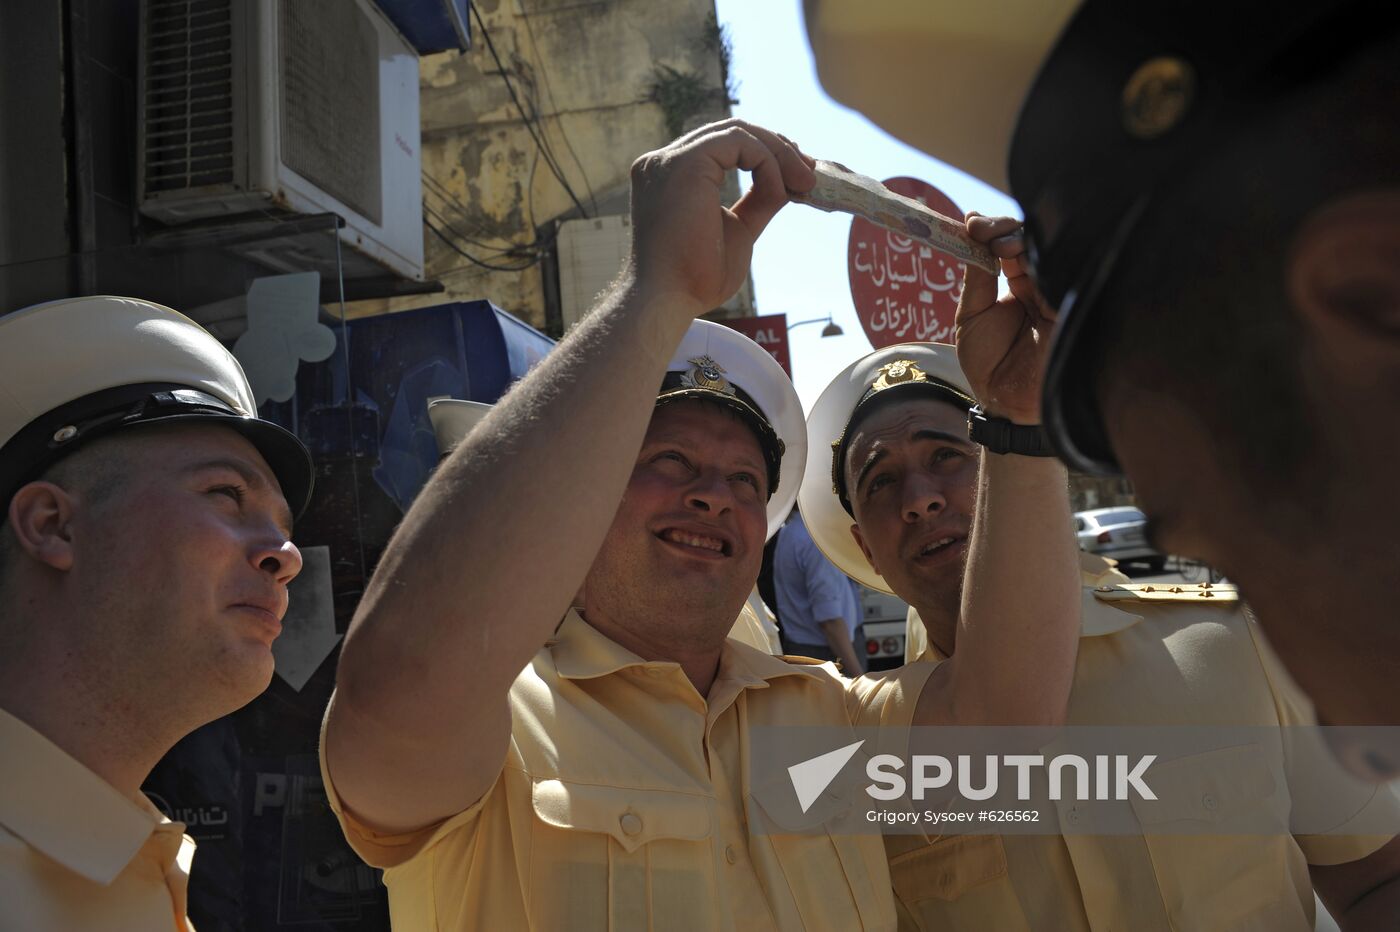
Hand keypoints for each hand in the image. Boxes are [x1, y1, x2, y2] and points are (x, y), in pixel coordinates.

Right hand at [627, 120, 815, 318]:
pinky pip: (739, 143)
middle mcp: (665, 162)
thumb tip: (789, 182)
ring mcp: (670, 160)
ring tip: (806, 182)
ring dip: (779, 154)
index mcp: (672, 177)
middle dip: (778, 149)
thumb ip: (758, 202)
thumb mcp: (739, 230)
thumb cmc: (696, 278)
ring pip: (738, 132)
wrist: (671, 299)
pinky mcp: (684, 162)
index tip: (798, 176)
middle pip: (731, 133)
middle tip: (810, 174)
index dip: (765, 155)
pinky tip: (781, 190)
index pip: (723, 148)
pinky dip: (768, 162)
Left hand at [953, 215, 1057, 423]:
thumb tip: (971, 229)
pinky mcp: (1072, 305)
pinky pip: (1064, 272)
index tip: (971, 223)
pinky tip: (1021, 253)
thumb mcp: (972, 316)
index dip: (992, 229)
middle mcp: (1043, 284)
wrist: (1007, 404)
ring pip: (1048, 250)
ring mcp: (1059, 293)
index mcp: (1020, 285)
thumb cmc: (989, 364)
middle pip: (1032, 240)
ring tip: (999, 244)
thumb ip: (977, 277)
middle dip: (1005, 229)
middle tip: (983, 231)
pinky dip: (1043, 258)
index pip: (1011, 244)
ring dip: (1021, 240)